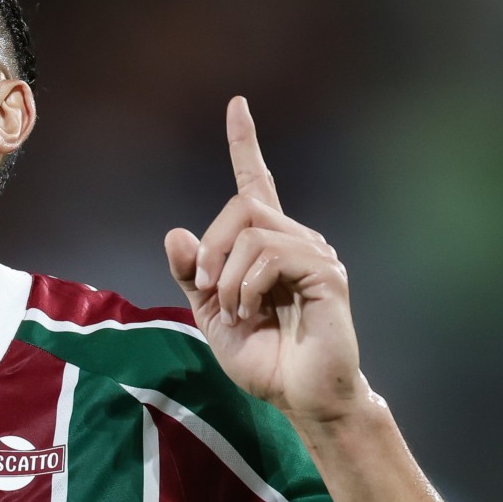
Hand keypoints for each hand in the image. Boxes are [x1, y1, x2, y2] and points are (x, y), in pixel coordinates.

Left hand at [165, 97, 366, 422]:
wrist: (299, 396)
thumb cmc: (263, 357)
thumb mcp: (212, 314)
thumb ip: (194, 275)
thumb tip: (176, 233)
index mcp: (265, 245)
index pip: (255, 183)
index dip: (245, 143)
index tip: (237, 105)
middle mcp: (295, 240)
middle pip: (241, 206)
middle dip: (211, 249)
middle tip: (209, 290)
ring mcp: (314, 254)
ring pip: (252, 231)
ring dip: (229, 276)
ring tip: (239, 312)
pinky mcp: (326, 274)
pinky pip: (271, 255)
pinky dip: (248, 286)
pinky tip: (254, 312)